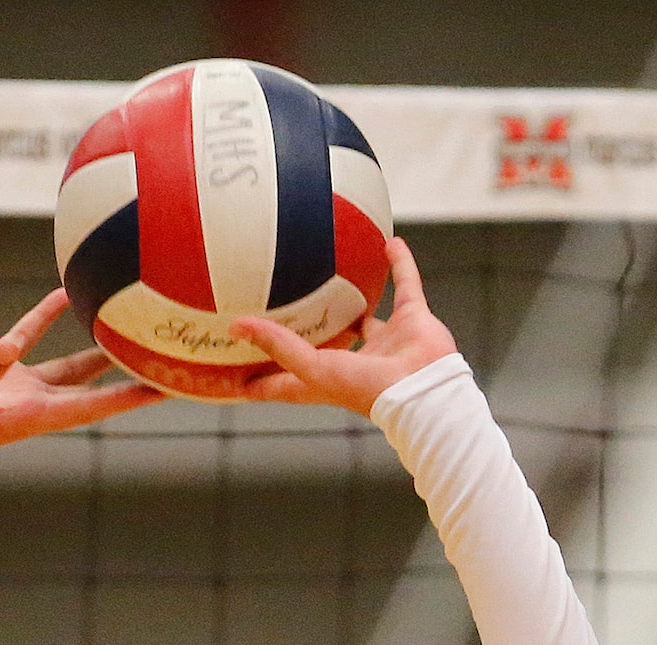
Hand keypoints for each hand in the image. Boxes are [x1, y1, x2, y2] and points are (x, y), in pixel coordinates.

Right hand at [0, 289, 162, 481]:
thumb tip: (4, 348)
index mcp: (36, 416)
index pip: (97, 406)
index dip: (135, 396)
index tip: (173, 387)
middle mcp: (38, 401)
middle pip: (99, 384)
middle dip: (134, 373)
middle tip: (173, 356)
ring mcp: (20, 385)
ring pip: (73, 360)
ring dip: (103, 344)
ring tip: (137, 322)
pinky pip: (30, 335)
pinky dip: (46, 315)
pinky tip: (65, 293)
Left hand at [228, 239, 456, 415]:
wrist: (422, 389)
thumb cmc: (367, 388)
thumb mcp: (312, 367)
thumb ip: (277, 345)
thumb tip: (237, 326)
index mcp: (327, 381)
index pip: (286, 381)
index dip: (261, 381)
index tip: (234, 377)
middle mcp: (355, 362)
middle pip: (323, 347)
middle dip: (307, 336)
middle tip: (284, 317)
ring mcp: (386, 342)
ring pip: (365, 317)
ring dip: (354, 301)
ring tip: (336, 280)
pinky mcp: (412, 321)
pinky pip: (405, 285)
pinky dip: (400, 265)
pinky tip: (391, 243)